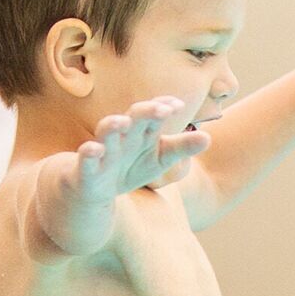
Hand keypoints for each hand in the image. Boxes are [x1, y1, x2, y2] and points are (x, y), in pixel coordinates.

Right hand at [72, 95, 210, 205]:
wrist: (93, 189)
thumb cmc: (129, 167)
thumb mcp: (159, 159)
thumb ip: (181, 147)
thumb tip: (208, 137)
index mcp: (140, 131)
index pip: (153, 114)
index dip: (163, 108)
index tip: (178, 106)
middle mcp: (121, 136)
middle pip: (133, 118)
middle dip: (145, 112)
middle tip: (161, 109)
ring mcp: (103, 150)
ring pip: (106, 132)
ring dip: (113, 125)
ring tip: (123, 121)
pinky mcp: (86, 168)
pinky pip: (86, 159)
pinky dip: (89, 153)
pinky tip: (93, 149)